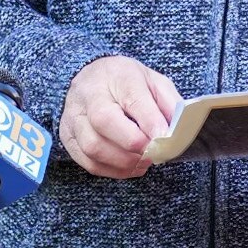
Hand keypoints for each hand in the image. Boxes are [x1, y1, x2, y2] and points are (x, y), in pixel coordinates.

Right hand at [63, 55, 184, 177]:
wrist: (88, 79)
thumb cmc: (126, 83)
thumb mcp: (153, 82)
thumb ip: (169, 104)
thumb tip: (179, 131)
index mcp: (117, 76)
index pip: (132, 98)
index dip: (150, 122)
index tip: (165, 139)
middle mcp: (89, 95)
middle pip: (104, 121)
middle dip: (133, 144)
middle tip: (154, 153)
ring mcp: (74, 118)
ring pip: (93, 147)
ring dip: (123, 161)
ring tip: (144, 161)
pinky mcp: (68, 138)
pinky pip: (88, 162)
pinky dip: (113, 170)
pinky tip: (129, 166)